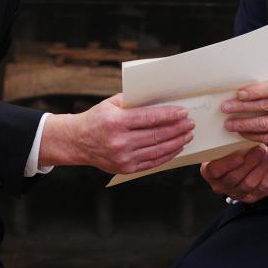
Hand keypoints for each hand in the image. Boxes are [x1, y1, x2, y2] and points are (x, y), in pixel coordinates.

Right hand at [39, 93, 194, 173]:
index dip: (169, 115)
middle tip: (190, 123)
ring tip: (187, 135)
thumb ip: (134, 102)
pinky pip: (153, 162)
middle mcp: (120, 141)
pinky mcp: (126, 168)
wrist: (77, 142)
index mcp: (116, 122)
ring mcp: (123, 157)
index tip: (183, 112)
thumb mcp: (111, 104)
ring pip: (157, 150)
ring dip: (176, 142)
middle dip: (177, 129)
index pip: (150, 118)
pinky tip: (176, 147)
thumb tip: (160, 99)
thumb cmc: (97, 119)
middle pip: (157, 135)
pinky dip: (167, 155)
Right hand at [201, 145, 267, 203]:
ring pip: (251, 184)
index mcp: (209, 172)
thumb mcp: (221, 146)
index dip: (227, 164)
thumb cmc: (227, 152)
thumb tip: (238, 126)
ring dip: (262, 167)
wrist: (234, 164)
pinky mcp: (251, 196)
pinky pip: (263, 187)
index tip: (239, 157)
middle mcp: (221, 185)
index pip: (216, 171)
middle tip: (259, 149)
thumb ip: (225, 141)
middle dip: (250, 163)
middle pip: (236, 177)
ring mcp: (236, 193)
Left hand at [221, 76, 267, 150]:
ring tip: (229, 123)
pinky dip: (252, 135)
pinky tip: (241, 132)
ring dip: (243, 124)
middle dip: (242, 107)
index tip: (239, 94)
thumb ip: (265, 87)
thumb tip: (237, 93)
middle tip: (225, 108)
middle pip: (265, 106)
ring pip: (264, 124)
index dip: (255, 91)